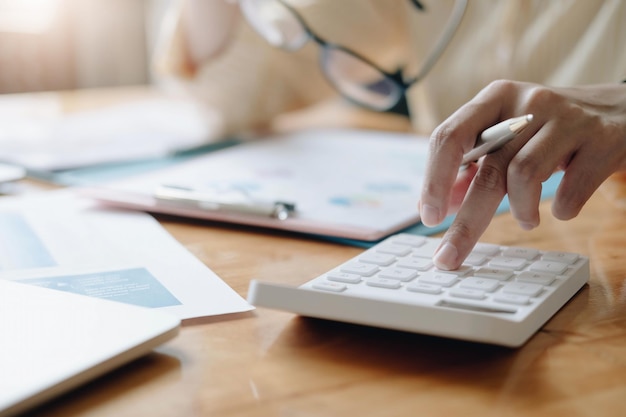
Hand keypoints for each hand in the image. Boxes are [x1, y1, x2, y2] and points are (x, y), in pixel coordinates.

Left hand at [418, 80, 625, 269]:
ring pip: (525, 175)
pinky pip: (572, 188)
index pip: (449, 136)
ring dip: (520, 210)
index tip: (429, 217)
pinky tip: (560, 209)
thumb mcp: (507, 138)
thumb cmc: (548, 130)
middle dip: (466, 223)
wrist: (620, 111)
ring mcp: (568, 119)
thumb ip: (471, 167)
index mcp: (495, 98)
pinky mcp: (602, 140)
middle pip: (488, 168)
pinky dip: (562, 209)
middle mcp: (529, 102)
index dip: (434, 181)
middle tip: (451, 256)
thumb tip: (438, 205)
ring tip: (528, 220)